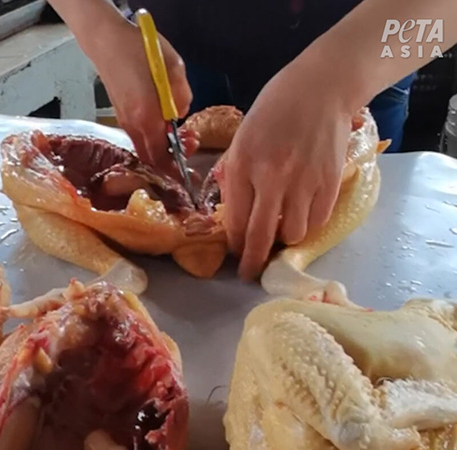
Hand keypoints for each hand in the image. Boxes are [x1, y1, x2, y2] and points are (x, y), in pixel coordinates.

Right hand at [85, 20, 196, 175]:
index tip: (189, 168)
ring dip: (162, 146)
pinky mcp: (120, 113)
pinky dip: (152, 136)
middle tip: (188, 142)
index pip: (161, 156)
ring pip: (144, 147)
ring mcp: (124, 119)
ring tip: (177, 128)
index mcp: (147, 115)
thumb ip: (181, 96)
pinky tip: (162, 120)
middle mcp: (133, 123)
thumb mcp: (174, 67)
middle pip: (151, 158)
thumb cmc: (140, 49)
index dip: (175, 169)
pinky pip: (138, 134)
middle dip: (170, 159)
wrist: (107, 41)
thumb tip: (180, 114)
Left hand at [222, 63, 351, 279]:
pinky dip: (308, 226)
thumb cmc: (274, 109)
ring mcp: (303, 181)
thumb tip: (231, 211)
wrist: (321, 89)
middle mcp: (271, 177)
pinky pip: (317, 221)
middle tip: (249, 274)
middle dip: (252, 262)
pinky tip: (301, 217)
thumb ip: (235, 174)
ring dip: (284, 240)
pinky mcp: (330, 182)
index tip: (233, 256)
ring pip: (292, 234)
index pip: (235, 220)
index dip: (234, 244)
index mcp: (243, 164)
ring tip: (279, 234)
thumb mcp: (242, 138)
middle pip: (261, 236)